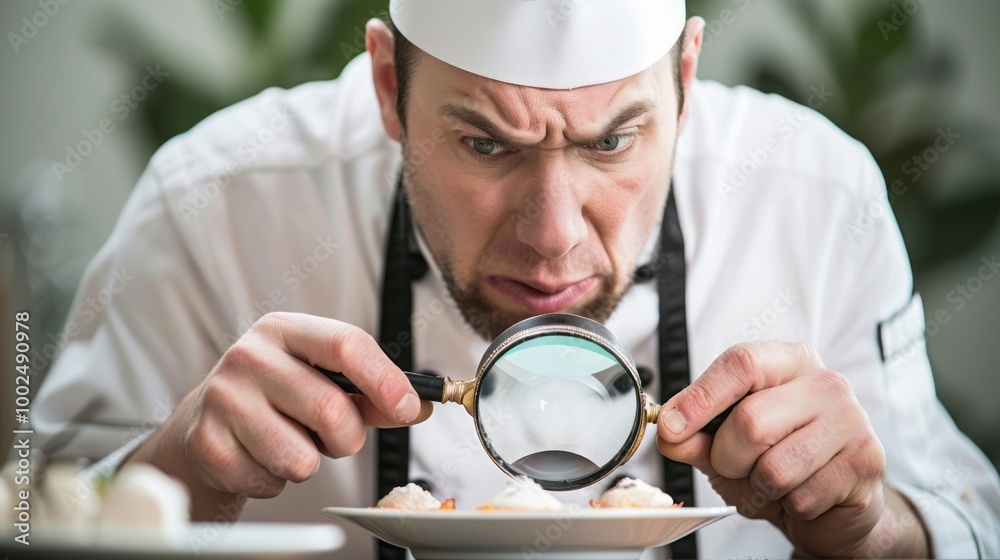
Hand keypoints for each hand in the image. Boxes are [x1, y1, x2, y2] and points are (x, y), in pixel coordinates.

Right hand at [130, 312, 430, 518]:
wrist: (207, 419)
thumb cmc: (277, 395)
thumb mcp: (323, 379)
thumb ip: (372, 393)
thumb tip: (417, 405)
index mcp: (286, 329)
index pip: (347, 344)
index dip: (386, 380)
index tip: (409, 408)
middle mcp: (249, 356)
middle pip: (330, 408)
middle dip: (347, 438)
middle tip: (335, 437)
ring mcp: (223, 398)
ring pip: (300, 457)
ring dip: (308, 462)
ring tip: (289, 442)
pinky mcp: (206, 443)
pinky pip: (269, 481)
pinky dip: (275, 480)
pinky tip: (260, 456)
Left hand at [656, 342, 928, 557]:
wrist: (834, 505)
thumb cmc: (779, 460)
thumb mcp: (726, 445)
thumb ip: (694, 437)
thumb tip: (667, 432)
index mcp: (788, 361)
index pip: (741, 363)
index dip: (700, 397)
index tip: (670, 426)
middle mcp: (826, 383)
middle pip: (751, 421)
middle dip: (728, 458)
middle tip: (738, 466)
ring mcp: (852, 421)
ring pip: (775, 466)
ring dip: (758, 487)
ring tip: (771, 482)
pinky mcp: (865, 463)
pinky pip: (801, 496)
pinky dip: (788, 506)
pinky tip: (800, 495)